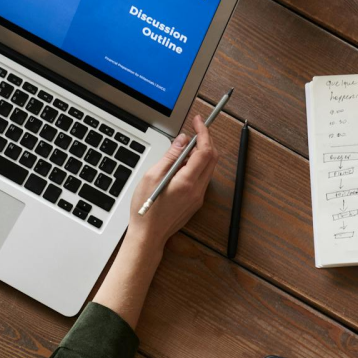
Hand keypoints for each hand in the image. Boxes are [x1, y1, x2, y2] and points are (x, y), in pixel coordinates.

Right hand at [126, 115, 218, 251]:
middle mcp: (198, 189)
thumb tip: (182, 140)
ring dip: (200, 154)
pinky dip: (196, 166)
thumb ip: (170, 156)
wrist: (148, 236)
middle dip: (205, 140)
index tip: (198, 121)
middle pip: (212, 158)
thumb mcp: (153, 176)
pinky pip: (202, 178)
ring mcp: (199, 196)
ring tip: (181, 151)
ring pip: (208, 168)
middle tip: (193, 130)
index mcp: (188, 182)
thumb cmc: (146, 209)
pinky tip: (181, 167)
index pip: (204, 151)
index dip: (203, 133)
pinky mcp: (196, 201)